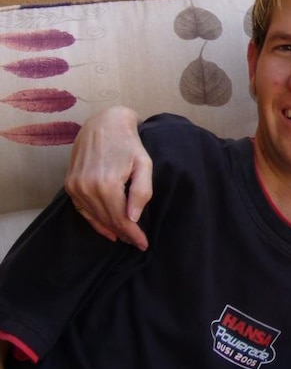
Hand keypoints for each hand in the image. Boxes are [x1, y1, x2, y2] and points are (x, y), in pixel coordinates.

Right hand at [64, 106, 151, 249]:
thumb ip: (141, 192)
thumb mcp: (144, 164)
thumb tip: (133, 218)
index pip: (121, 219)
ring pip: (95, 217)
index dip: (134, 234)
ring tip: (126, 237)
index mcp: (107, 184)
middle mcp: (87, 187)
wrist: (104, 124)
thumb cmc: (129, 144)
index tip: (144, 244)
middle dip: (125, 233)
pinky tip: (107, 230)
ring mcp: (75, 186)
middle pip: (108, 220)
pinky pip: (82, 210)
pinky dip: (94, 222)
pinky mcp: (70, 184)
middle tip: (137, 243)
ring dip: (111, 229)